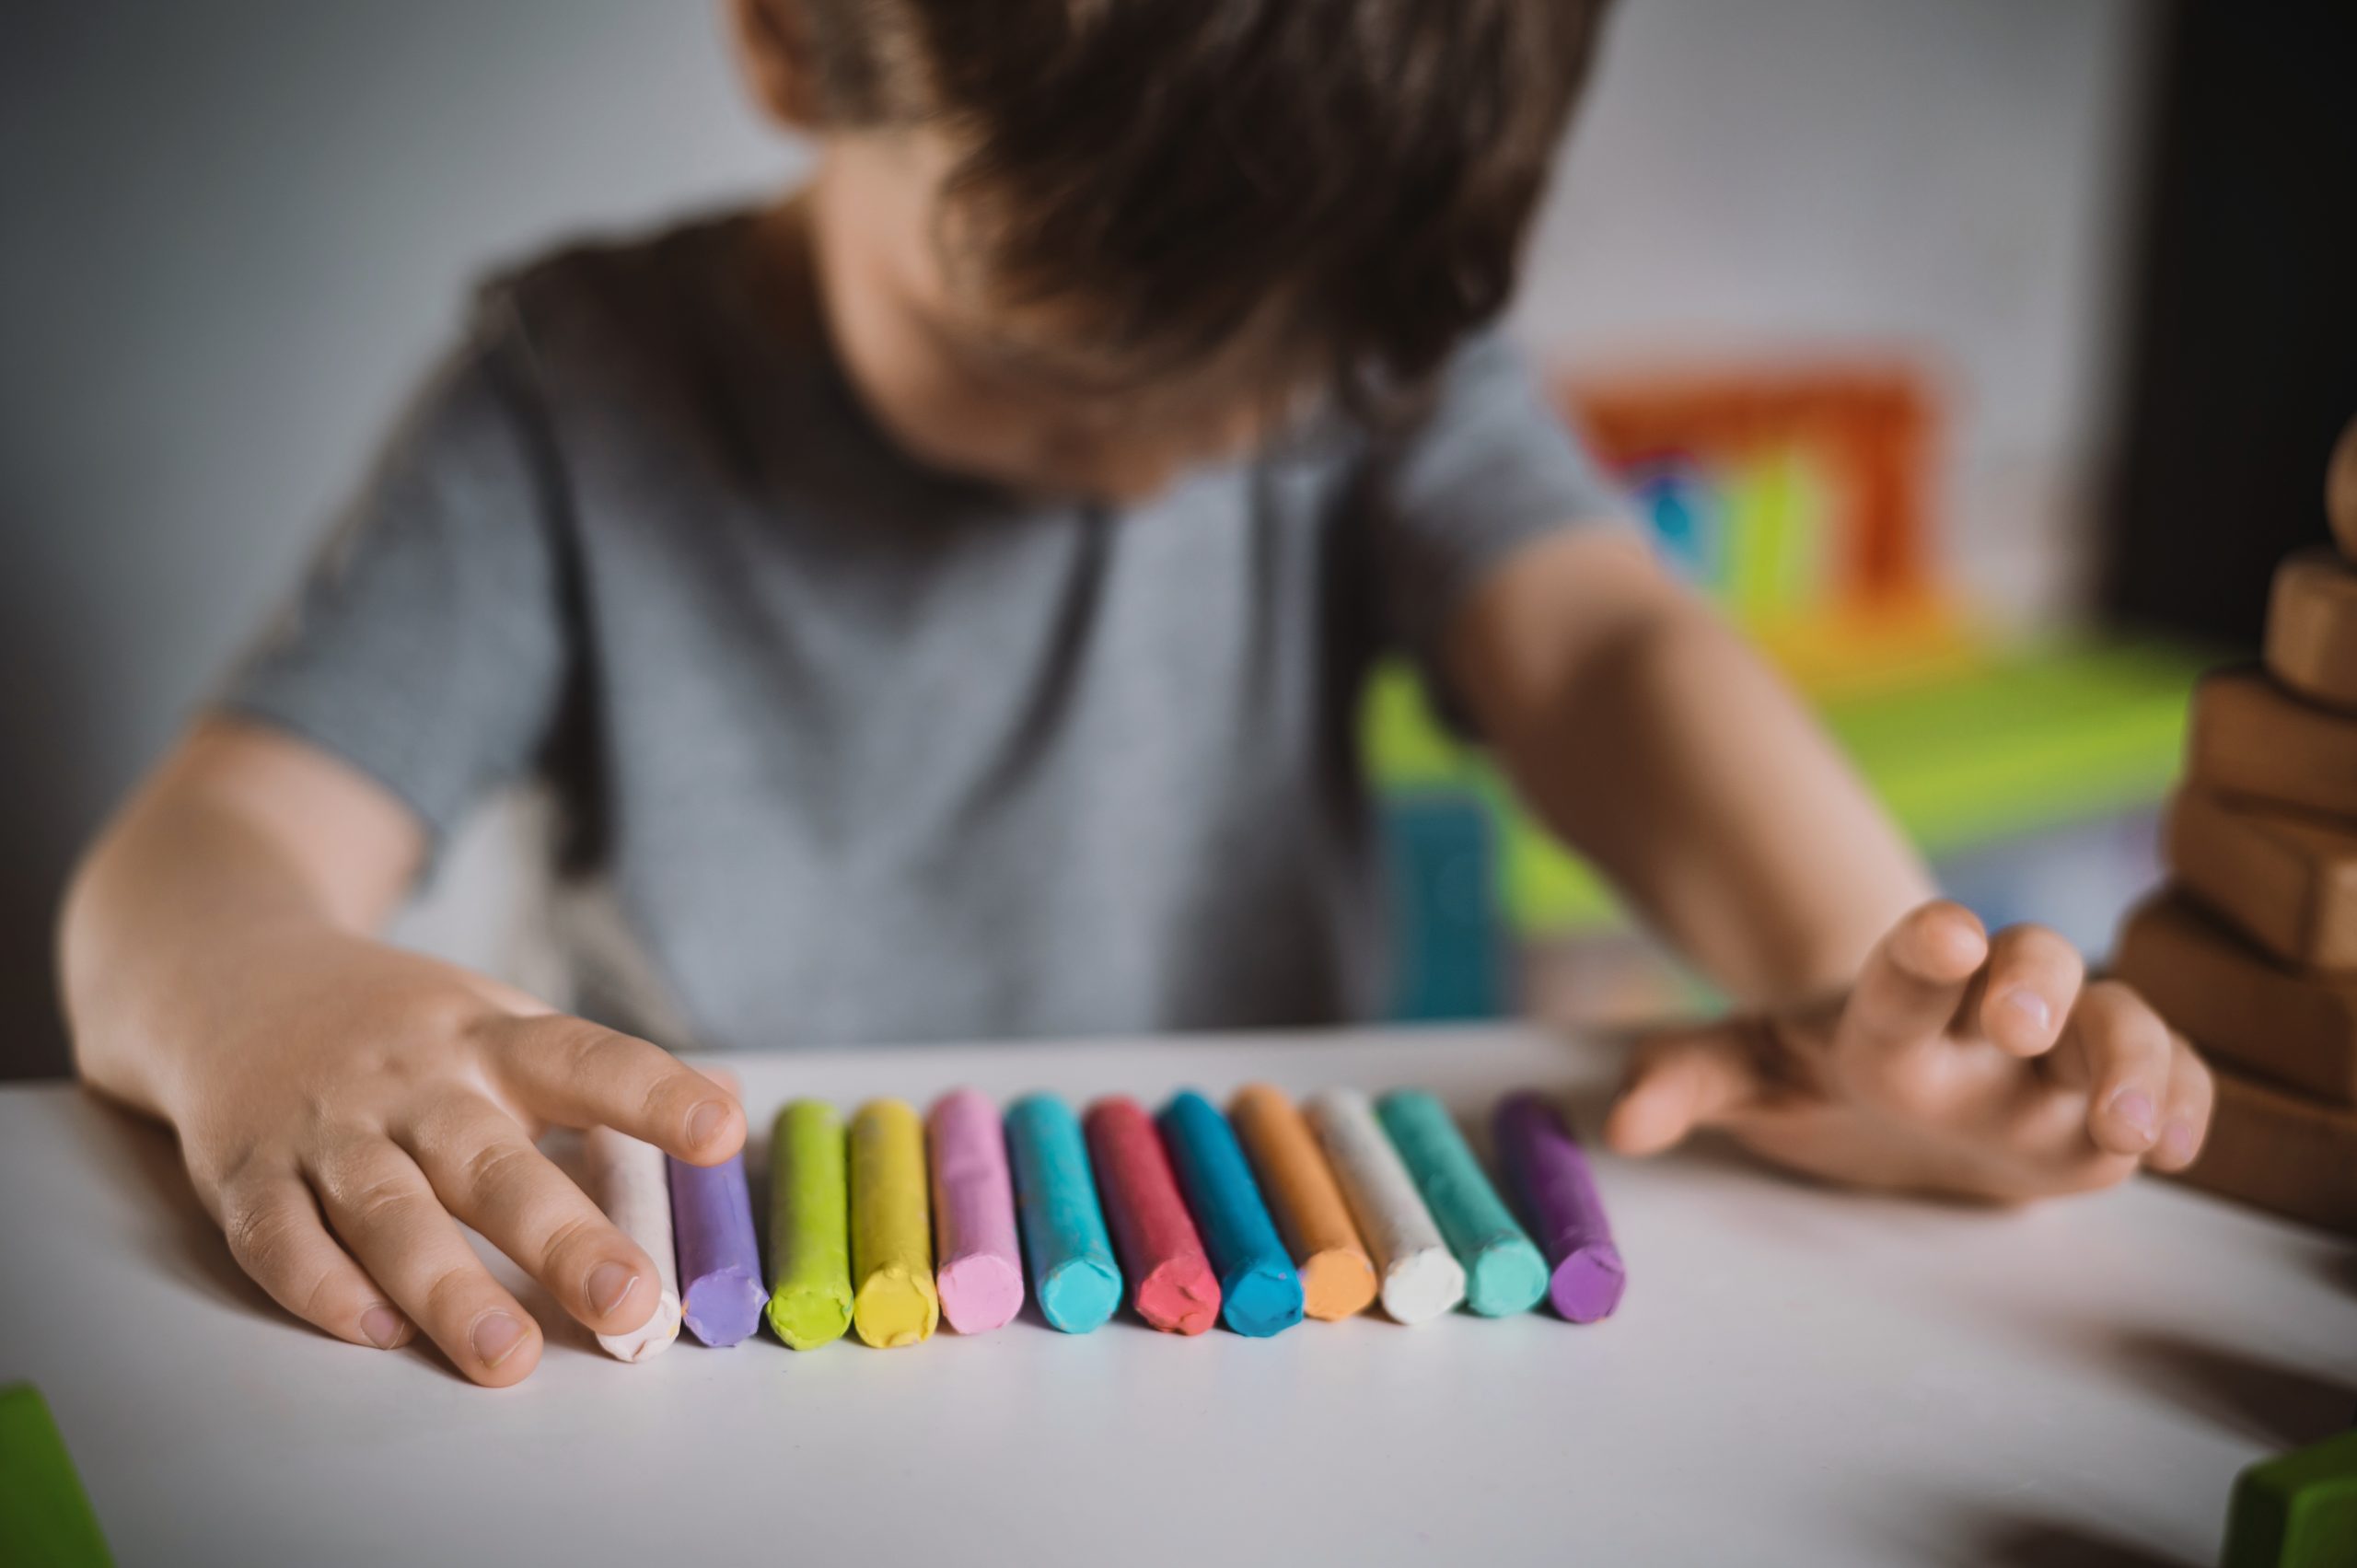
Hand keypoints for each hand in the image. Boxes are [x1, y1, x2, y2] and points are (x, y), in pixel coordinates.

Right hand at [165, 929, 743, 1384]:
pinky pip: (281, 1238)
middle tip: (630, 1302)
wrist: (233, 975)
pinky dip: (322, 1287)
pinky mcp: (247, 1174)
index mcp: (494, 1039)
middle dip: (563, 1237)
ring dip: (448, 1286)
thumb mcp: (500, 1023)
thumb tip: (736, 1103)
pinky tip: (374, 1331)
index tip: (724, 1132)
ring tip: (507, 1353)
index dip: (657, 1096)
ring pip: (390, 1213)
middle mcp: (416, 1082)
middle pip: (494, 1163)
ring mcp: (328, 1129)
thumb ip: (601, 1079)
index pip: (588, 1061)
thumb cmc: (405, 1029)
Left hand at [1603, 901, 2213, 1201]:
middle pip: (2034, 971)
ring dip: (2133, 1065)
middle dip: (2038, 985)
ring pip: (2119, 1026)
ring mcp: (2058, 1054)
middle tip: (2020, 1019)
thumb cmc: (1822, 1069)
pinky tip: (2183, 1146)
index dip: (1923, 953)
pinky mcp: (2108, 1096)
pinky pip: (2173, 1082)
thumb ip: (1686, 1083)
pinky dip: (2188, 1102)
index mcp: (1891, 1006)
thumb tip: (1623, 1125)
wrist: (1898, 1080)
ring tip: (2133, 1129)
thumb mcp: (1746, 1073)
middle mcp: (1984, 1015)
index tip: (1937, 934)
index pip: (1906, 971)